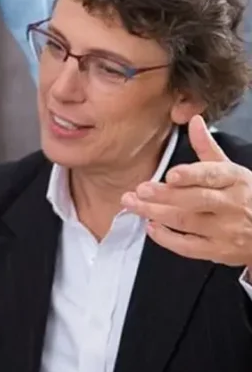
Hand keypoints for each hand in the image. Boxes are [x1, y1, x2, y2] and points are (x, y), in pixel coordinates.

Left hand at [120, 115, 251, 268]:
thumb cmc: (244, 197)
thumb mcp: (231, 171)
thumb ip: (208, 149)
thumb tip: (194, 120)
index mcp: (235, 180)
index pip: (213, 175)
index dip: (191, 175)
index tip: (170, 174)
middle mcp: (232, 205)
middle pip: (196, 200)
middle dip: (165, 195)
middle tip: (139, 190)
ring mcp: (226, 230)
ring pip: (187, 221)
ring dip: (156, 213)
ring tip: (132, 203)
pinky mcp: (218, 251)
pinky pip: (189, 247)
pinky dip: (167, 238)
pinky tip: (150, 227)